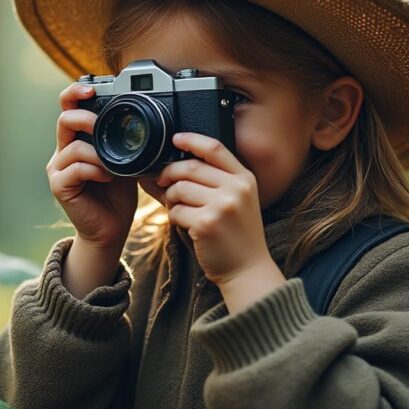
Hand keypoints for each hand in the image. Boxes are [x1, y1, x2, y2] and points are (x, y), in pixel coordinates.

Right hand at [46, 83, 138, 251]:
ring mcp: (58, 169)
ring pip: (72, 146)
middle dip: (85, 117)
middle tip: (102, 126)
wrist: (111, 228)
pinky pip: (75, 169)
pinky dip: (95, 169)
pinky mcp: (60, 186)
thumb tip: (142, 118)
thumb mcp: (125, 160)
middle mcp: (63, 151)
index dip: (75, 93)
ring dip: (97, 153)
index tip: (91, 88)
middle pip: (64, 120)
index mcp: (78, 140)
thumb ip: (123, 140)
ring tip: (113, 165)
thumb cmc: (117, 194)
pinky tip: (107, 176)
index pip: (68, 108)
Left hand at [154, 132, 270, 284]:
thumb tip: (167, 165)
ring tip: (178, 208)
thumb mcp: (235, 201)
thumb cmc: (236, 235)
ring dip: (170, 199)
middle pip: (189, 168)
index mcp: (244, 179)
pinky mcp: (205, 224)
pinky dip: (173, 217)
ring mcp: (222, 206)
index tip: (176, 139)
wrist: (247, 269)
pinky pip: (175, 211)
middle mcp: (236, 189)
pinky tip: (184, 224)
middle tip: (161, 181)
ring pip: (179, 189)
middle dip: (169, 173)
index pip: (215, 148)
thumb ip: (210, 181)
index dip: (192, 140)